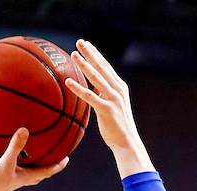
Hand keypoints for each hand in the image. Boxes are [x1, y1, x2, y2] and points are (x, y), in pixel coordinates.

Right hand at [0, 128, 67, 190]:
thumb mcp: (5, 163)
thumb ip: (15, 147)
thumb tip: (25, 130)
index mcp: (26, 176)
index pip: (47, 171)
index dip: (57, 165)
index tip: (67, 158)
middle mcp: (21, 176)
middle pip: (39, 171)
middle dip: (48, 163)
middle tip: (56, 153)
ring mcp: (11, 174)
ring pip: (26, 167)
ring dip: (32, 159)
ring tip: (35, 146)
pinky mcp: (0, 171)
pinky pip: (11, 161)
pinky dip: (13, 153)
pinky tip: (9, 142)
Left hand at [65, 39, 153, 174]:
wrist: (127, 142)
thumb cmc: (117, 127)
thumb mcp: (111, 106)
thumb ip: (103, 95)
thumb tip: (93, 87)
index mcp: (119, 87)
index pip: (106, 66)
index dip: (95, 54)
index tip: (86, 44)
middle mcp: (117, 90)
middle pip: (102, 67)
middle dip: (90, 53)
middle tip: (79, 42)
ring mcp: (113, 99)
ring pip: (96, 78)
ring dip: (84, 65)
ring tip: (74, 54)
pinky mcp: (106, 109)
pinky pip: (90, 96)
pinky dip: (79, 88)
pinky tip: (69, 82)